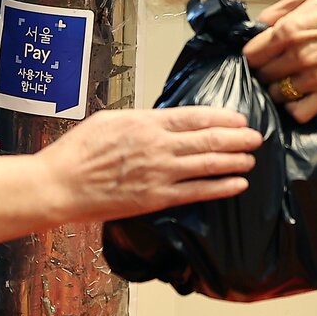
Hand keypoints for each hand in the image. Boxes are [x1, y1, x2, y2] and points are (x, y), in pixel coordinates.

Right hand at [39, 107, 260, 220]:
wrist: (60, 185)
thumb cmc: (79, 151)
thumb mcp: (110, 121)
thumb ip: (141, 120)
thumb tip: (163, 120)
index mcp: (146, 122)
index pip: (194, 117)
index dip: (222, 118)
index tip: (239, 118)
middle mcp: (158, 146)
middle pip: (208, 140)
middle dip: (237, 138)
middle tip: (256, 137)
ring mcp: (159, 174)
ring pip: (207, 165)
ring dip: (235, 160)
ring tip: (252, 158)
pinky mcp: (156, 198)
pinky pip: (197, 192)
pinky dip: (221, 187)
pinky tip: (238, 183)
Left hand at [243, 0, 316, 122]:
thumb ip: (276, 11)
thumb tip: (258, 26)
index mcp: (288, 31)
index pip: (251, 56)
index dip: (252, 55)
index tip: (258, 54)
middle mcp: (298, 57)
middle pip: (263, 76)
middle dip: (264, 71)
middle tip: (273, 65)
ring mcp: (314, 77)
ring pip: (277, 95)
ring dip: (277, 89)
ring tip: (286, 79)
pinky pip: (300, 112)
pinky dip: (294, 108)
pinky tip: (297, 96)